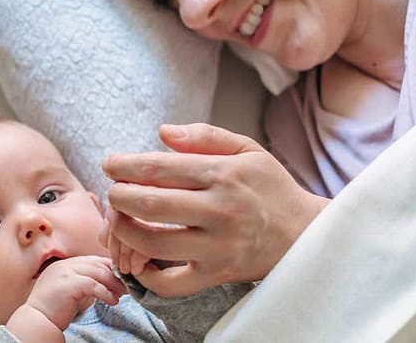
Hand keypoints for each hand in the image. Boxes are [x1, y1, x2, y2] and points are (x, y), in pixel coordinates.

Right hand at [8, 255, 125, 337]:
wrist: (37, 321)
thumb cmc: (52, 310)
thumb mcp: (67, 291)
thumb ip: (81, 283)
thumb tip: (103, 285)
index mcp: (63, 265)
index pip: (91, 260)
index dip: (107, 267)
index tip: (119, 277)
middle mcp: (64, 265)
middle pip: (96, 263)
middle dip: (114, 274)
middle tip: (127, 285)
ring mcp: (66, 272)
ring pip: (98, 272)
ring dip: (113, 284)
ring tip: (123, 293)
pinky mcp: (70, 284)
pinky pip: (94, 285)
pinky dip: (106, 293)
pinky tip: (113, 302)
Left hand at [102, 123, 328, 297]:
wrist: (306, 234)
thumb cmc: (270, 187)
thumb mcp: (247, 150)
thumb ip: (205, 135)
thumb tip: (162, 132)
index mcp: (223, 174)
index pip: (160, 168)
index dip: (125, 165)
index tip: (109, 164)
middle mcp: (219, 210)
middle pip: (150, 203)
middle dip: (118, 195)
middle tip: (111, 191)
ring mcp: (217, 246)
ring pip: (153, 243)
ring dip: (124, 230)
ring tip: (117, 219)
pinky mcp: (217, 274)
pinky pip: (171, 283)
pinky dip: (146, 274)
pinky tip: (137, 258)